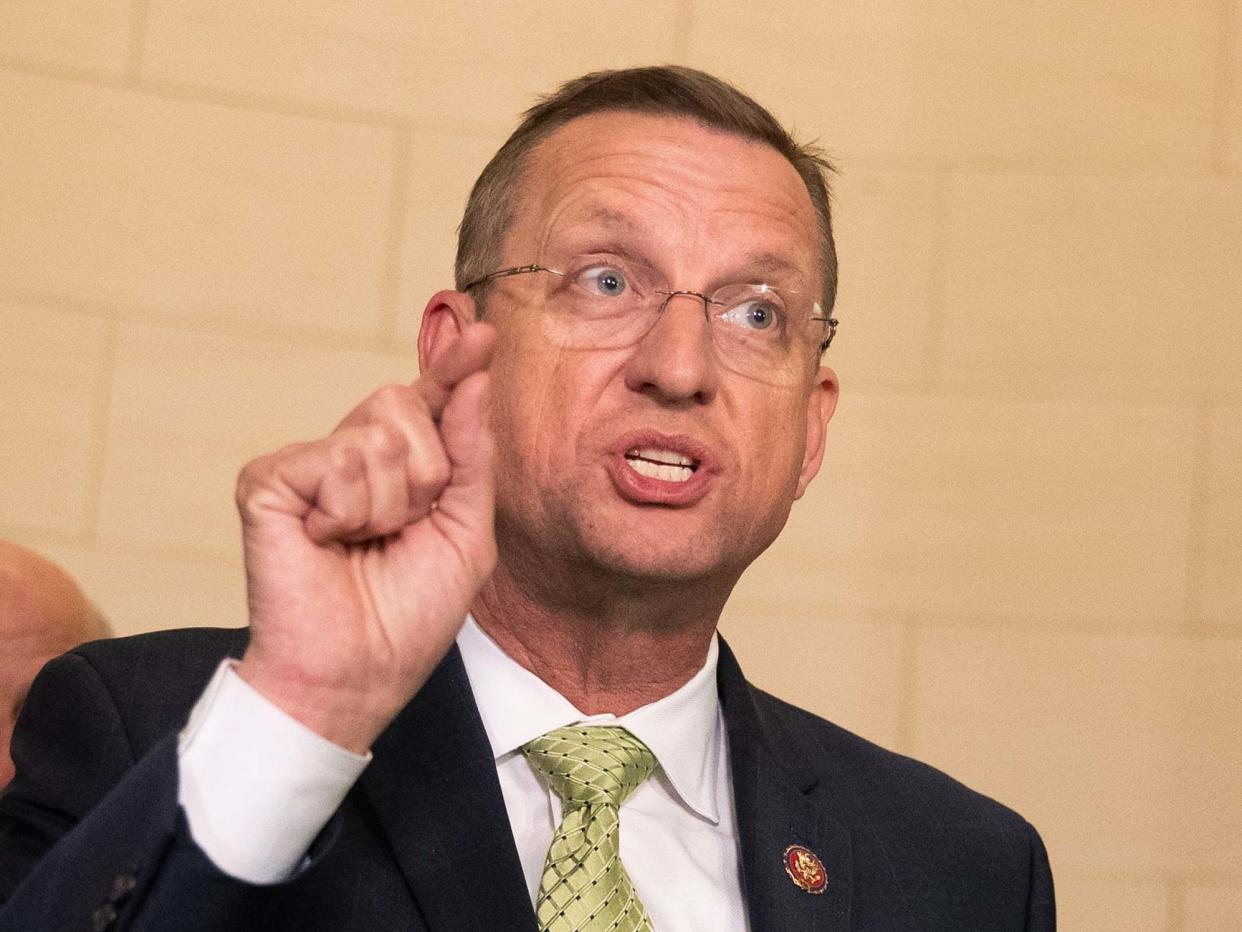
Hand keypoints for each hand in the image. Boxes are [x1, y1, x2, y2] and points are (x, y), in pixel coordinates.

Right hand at [233, 323, 495, 752]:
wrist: (359, 672)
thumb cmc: (409, 614)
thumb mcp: (466, 531)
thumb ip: (472, 455)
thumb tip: (476, 380)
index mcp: (400, 469)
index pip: (430, 402)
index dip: (454, 367)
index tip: (484, 331)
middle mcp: (352, 456)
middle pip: (404, 402)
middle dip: (427, 472)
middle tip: (402, 527)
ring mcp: (308, 465)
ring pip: (376, 434)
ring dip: (390, 502)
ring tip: (364, 543)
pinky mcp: (268, 480)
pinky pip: (335, 460)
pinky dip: (347, 511)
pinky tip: (326, 541)